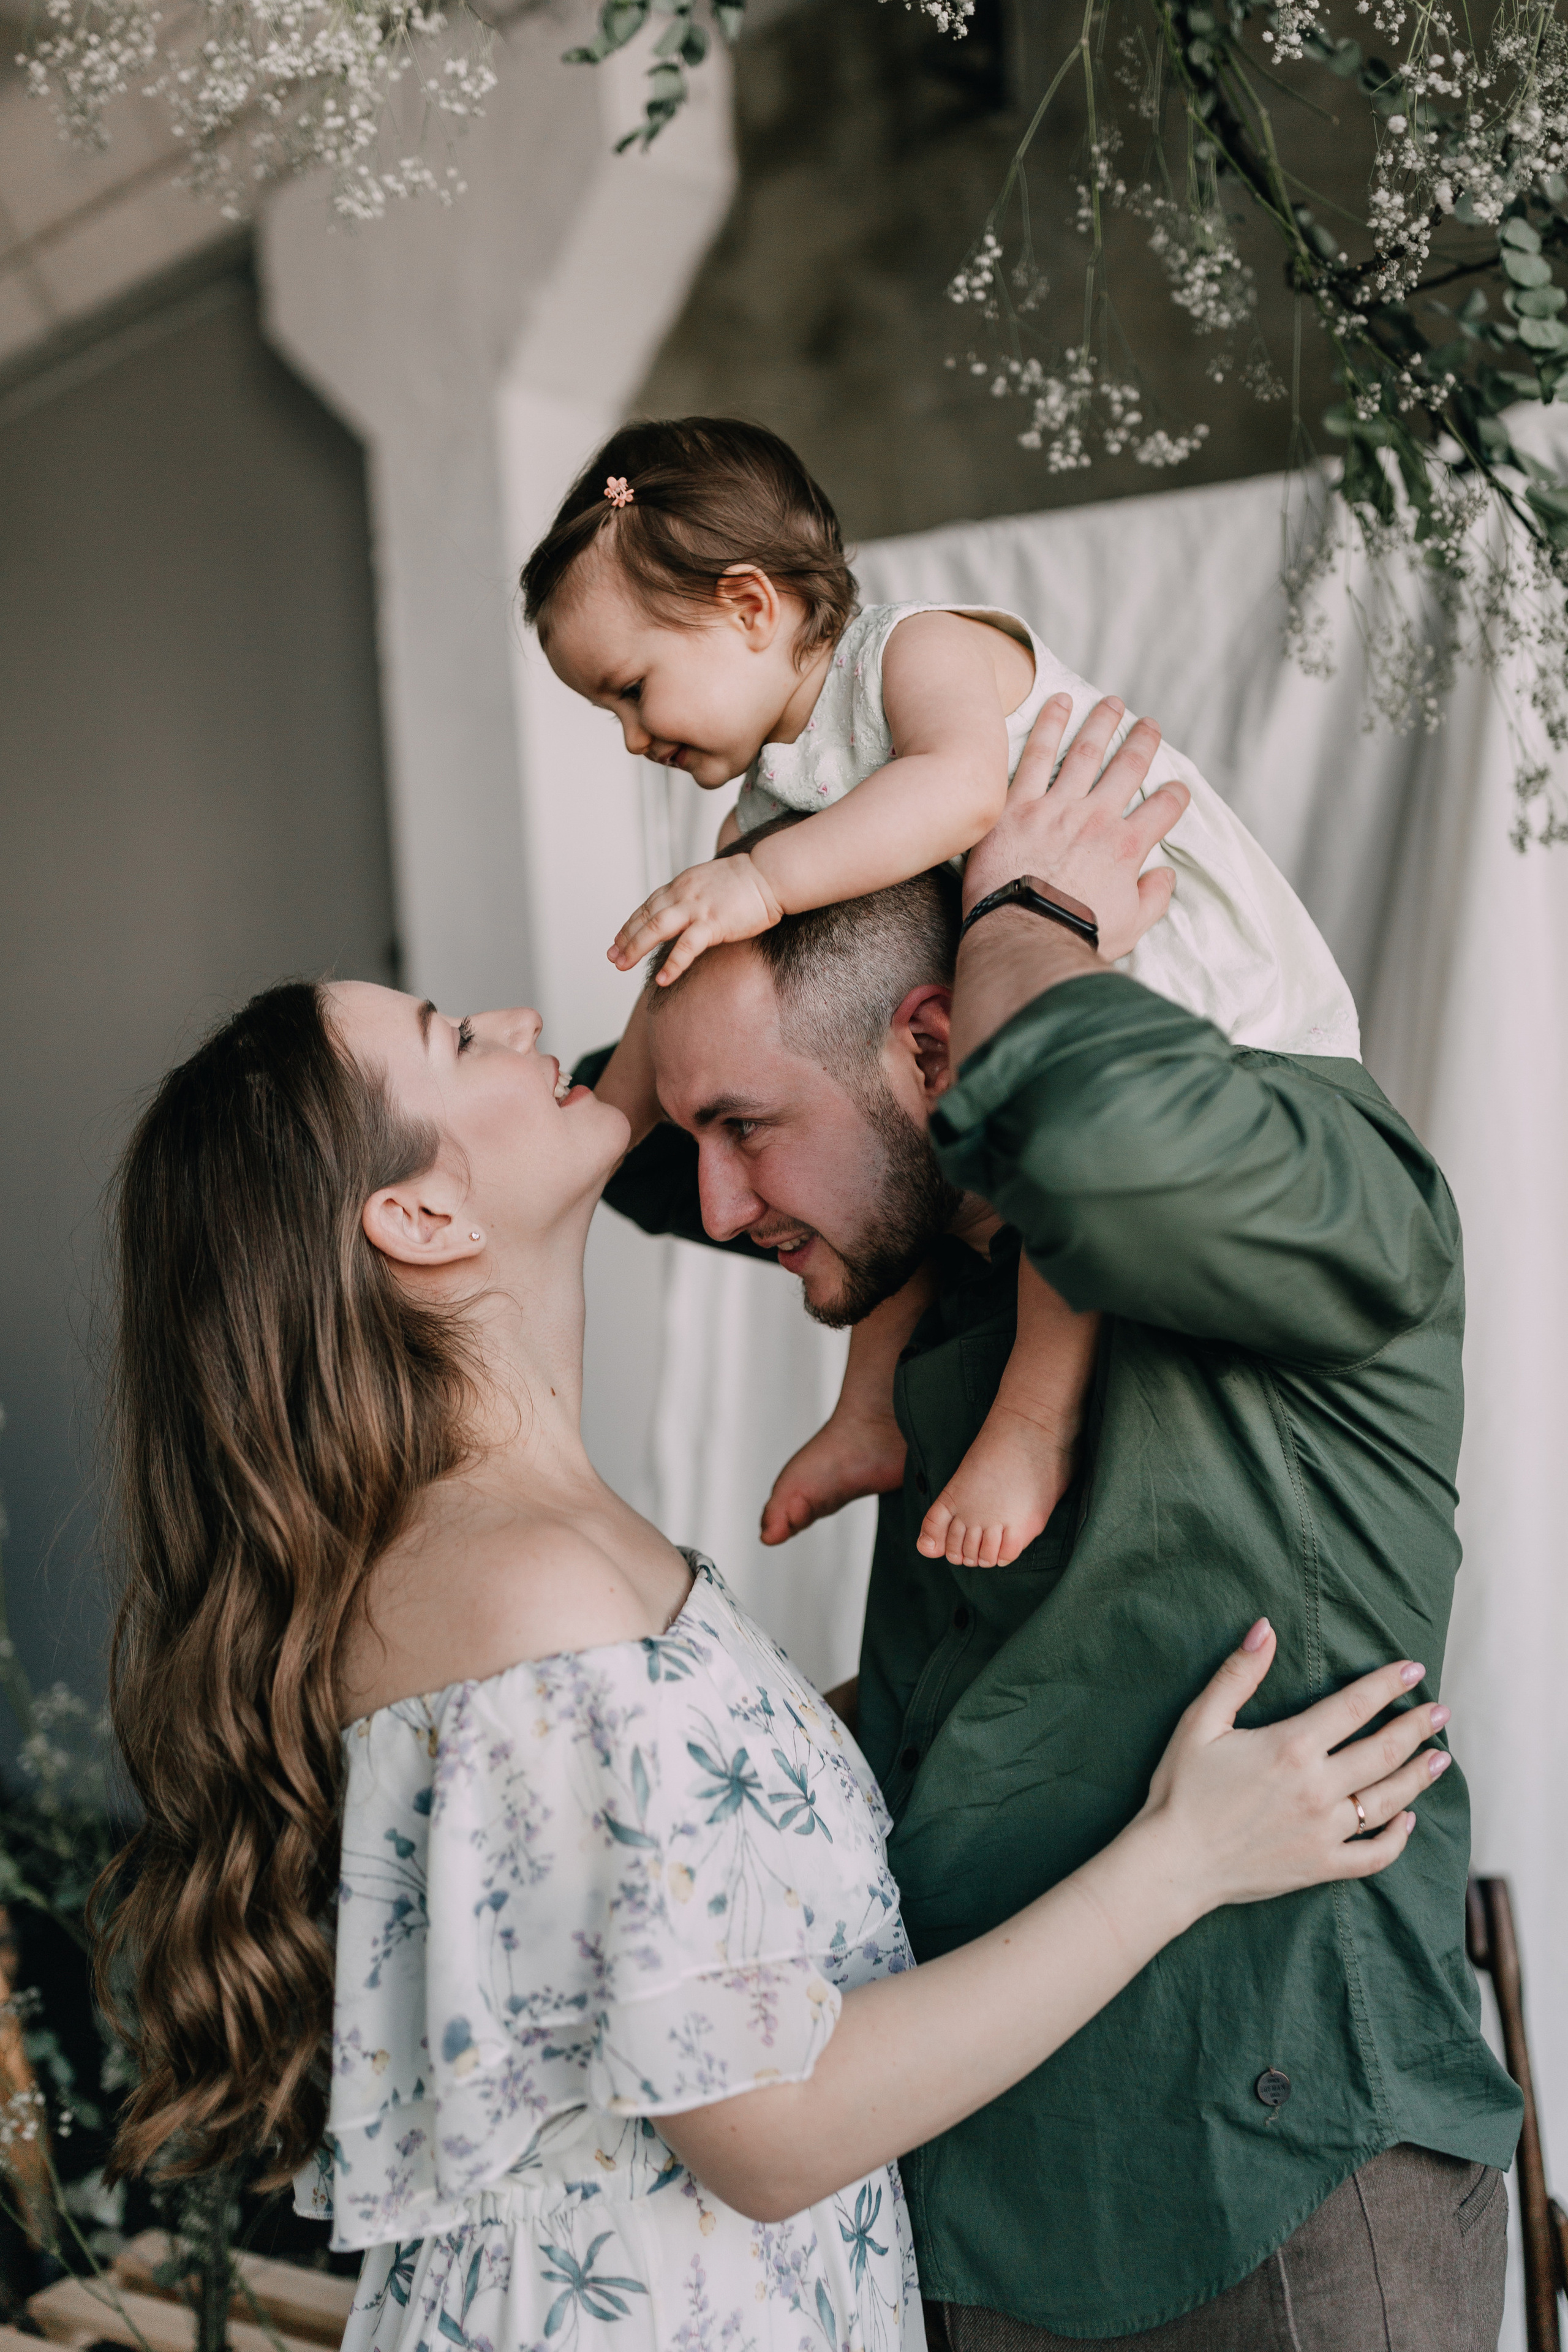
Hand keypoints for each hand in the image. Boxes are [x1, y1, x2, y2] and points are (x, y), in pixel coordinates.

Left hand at [610, 852, 784, 980]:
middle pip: (646, 917)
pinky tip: (662, 979)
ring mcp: (697, 908)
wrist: (771, 873)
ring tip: (622, 966)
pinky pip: (687, 946)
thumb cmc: (747, 881)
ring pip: (657, 928)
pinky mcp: (714, 923)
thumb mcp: (710, 882)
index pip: (649, 905)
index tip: (618, 939)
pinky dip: (673, 963)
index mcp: (682, 885)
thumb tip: (684, 911)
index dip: (631, 924)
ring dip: (636, 947)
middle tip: (612, 957)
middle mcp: (683, 894)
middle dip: (626, 938)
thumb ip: (693, 895)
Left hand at [964, 694, 1189, 963]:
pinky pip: (1035, 757)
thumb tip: (1164, 875)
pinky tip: (1059, 703)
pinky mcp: (1017, 806)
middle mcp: (1096, 818)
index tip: (1177, 790)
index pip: (1164, 809)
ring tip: (1111, 704)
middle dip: (1143, 743)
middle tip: (1149, 726)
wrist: (1024, 937)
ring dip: (1101, 723)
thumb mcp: (1131, 927)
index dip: (1175, 797)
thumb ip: (1154, 898)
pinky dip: (1049, 726)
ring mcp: (1056, 807)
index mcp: (1127, 847)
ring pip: (1084, 752)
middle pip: (1128, 768)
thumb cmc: (1076, 936)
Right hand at [1135, 1620, 1448, 1919]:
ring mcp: (1324, 1831)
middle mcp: (1318, 1788)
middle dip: (1417, 1727)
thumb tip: (1265, 1628)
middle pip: (1384, 1751)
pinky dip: (1398, 1838)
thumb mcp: (1201, 1722)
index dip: (1388, 1685)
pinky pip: (1374, 1855)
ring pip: (1388, 1801)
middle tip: (1441, 1712)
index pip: (1355, 1706)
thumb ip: (1237, 1674)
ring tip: (1440, 1759)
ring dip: (1418, 1777)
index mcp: (1291, 1746)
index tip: (1414, 1669)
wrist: (1173, 1864)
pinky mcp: (1322, 1866)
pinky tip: (1408, 1820)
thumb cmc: (1182, 1789)